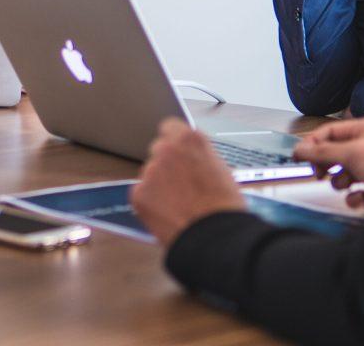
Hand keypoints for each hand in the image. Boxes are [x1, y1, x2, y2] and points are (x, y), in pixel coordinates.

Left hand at [129, 118, 245, 247]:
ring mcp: (150, 171)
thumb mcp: (220, 168)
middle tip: (180, 183)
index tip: (177, 151)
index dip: (175, 141)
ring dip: (159, 184)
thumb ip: (199, 157)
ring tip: (179, 205)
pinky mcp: (138, 193)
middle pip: (159, 149)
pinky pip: (142, 193)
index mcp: (189, 139)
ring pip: (150, 173)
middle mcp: (166, 150)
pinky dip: (151, 202)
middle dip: (167, 163)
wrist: (216, 237)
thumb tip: (190, 159)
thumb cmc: (225, 207)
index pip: (170, 127)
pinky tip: (168, 214)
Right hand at [293, 117, 363, 208]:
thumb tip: (301, 149)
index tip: (298, 155)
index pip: (331, 131)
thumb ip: (322, 152)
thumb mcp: (351, 154)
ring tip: (344, 184)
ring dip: (341, 181)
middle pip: (337, 153)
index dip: (313, 143)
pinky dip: (355, 197)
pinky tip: (358, 198)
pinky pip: (359, 192)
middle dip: (327, 164)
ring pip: (347, 174)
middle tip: (318, 172)